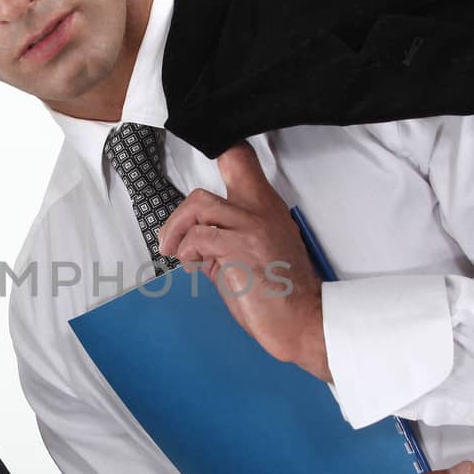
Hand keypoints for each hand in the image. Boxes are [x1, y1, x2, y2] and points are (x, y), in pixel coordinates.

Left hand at [156, 142, 330, 380]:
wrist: (301, 322)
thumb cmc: (279, 295)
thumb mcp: (251, 256)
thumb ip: (223, 240)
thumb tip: (193, 243)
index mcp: (266, 208)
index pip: (242, 159)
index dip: (219, 150)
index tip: (196, 173)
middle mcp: (261, 210)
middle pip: (224, 166)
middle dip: (187, 203)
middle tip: (172, 234)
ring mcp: (251, 227)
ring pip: (199, 203)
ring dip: (178, 229)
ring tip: (177, 252)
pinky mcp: (240, 248)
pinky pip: (198, 238)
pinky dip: (187, 252)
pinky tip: (194, 266)